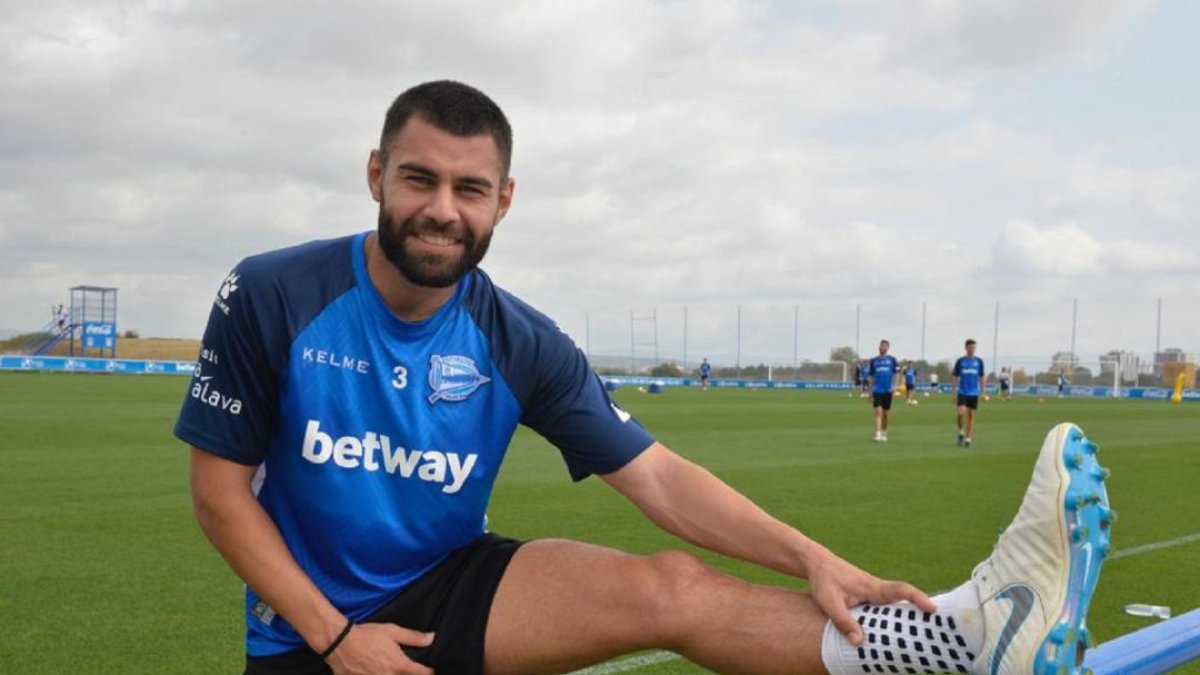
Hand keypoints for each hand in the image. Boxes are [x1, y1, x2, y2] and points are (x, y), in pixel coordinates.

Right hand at [325, 623, 434, 674]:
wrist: (340, 642)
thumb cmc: (367, 635)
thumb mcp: (392, 631)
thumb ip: (413, 637)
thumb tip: (432, 638)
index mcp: (399, 665)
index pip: (422, 673)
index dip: (429, 671)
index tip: (430, 669)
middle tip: (409, 670)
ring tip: (391, 671)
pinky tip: (374, 672)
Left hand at [804, 546, 935, 645]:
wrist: (816, 564)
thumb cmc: (823, 579)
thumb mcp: (829, 602)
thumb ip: (843, 621)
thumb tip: (860, 642)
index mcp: (872, 587)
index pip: (901, 590)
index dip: (918, 598)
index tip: (933, 609)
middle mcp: (877, 589)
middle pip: (904, 598)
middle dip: (921, 609)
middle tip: (938, 627)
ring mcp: (873, 592)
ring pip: (895, 604)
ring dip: (907, 615)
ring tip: (921, 635)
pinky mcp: (867, 596)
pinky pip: (885, 607)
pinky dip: (892, 617)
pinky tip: (893, 632)